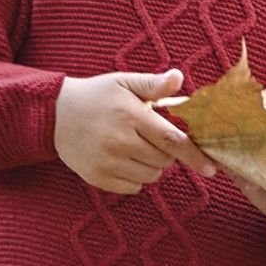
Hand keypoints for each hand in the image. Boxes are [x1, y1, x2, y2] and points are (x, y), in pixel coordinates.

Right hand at [54, 69, 217, 192]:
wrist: (54, 114)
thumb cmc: (97, 96)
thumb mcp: (124, 83)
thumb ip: (154, 84)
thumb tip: (179, 77)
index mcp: (130, 116)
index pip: (172, 140)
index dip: (194, 155)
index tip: (211, 168)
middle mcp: (119, 141)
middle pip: (164, 160)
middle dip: (166, 152)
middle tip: (149, 137)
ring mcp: (106, 162)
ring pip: (151, 176)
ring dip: (152, 166)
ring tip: (135, 147)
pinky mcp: (96, 177)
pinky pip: (132, 188)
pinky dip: (135, 178)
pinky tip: (123, 160)